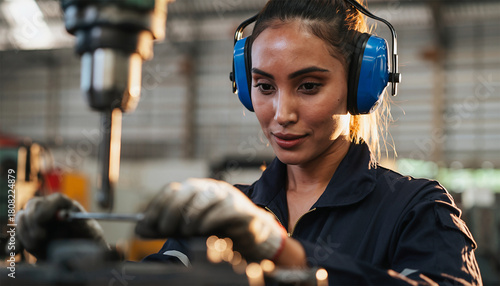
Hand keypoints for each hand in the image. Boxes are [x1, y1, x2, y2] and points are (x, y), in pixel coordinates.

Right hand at [17, 193, 107, 259]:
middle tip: (40, 236)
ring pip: (23, 220)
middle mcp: (50, 209)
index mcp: (66, 205)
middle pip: (33, 206)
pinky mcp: (29, 234)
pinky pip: (17, 235)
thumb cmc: (87, 237)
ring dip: (26, 233)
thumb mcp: (87, 229)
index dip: (46, 208)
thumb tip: (63, 216)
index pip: (54, 200)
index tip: (41, 219)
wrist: (81, 252)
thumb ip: (77, 222)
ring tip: (40, 244)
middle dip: (33, 220)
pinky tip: (14, 250)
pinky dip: (15, 242)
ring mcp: (37, 220)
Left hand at [135, 178, 286, 260]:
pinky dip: (209, 221)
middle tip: (167, 230)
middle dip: (172, 212)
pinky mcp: (239, 207)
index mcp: (193, 189)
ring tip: (187, 231)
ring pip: (204, 198)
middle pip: (186, 190)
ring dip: (191, 217)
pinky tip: (203, 230)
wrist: (247, 234)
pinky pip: (222, 210)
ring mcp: (225, 195)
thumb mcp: (186, 228)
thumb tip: (139, 229)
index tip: (148, 225)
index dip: (157, 207)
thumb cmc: (214, 228)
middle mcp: (208, 188)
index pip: (171, 190)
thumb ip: (164, 227)